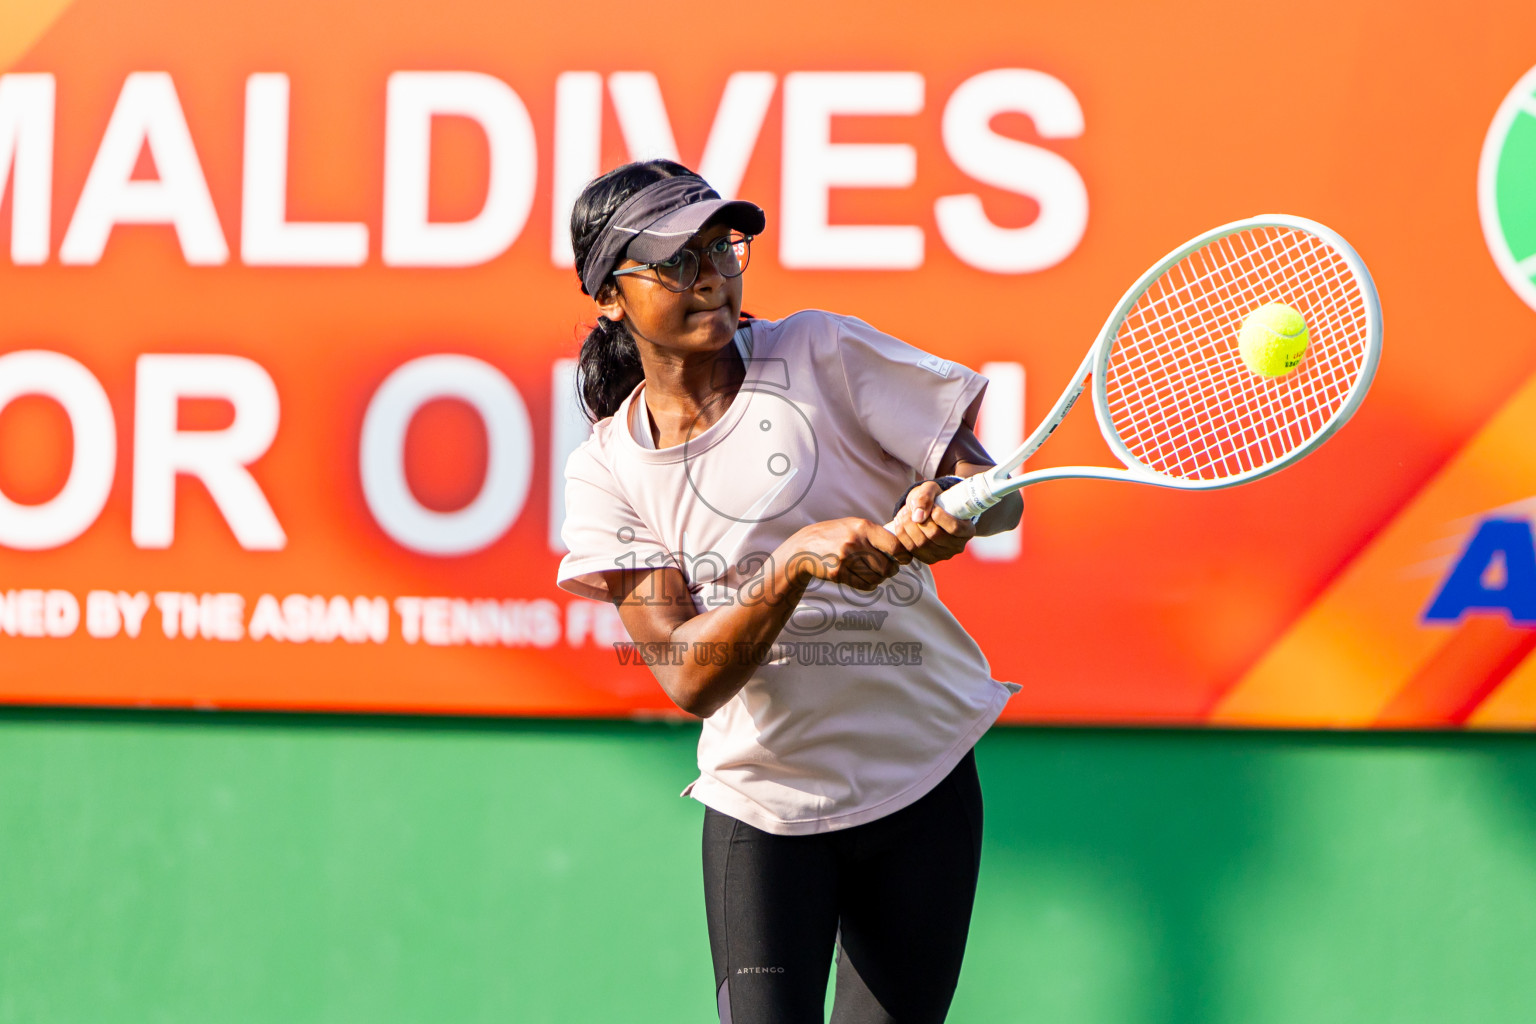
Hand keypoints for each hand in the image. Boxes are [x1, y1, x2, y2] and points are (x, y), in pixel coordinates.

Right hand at [785, 518, 911, 590]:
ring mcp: (846, 558)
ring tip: (872, 572)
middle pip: (887, 566)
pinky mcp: (838, 573)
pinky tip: (862, 578)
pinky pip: (864, 585)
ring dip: (878, 579)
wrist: (805, 546)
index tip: (903, 559)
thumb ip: (876, 534)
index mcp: (863, 527)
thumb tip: (903, 548)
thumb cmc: (836, 535)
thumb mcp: (854, 526)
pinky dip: (868, 585)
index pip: (894, 545)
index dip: (903, 555)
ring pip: (877, 578)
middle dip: (891, 570)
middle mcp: (855, 542)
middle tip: (888, 569)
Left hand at [890, 481, 976, 563]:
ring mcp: (943, 555)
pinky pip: (912, 550)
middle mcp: (957, 546)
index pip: (954, 527)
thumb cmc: (936, 499)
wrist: (931, 511)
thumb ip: (926, 497)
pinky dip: (902, 535)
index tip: (932, 506)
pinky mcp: (928, 559)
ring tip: (903, 514)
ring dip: (908, 527)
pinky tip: (900, 523)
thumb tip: (917, 517)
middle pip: (935, 535)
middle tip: (909, 509)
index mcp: (967, 530)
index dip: (940, 517)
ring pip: (921, 543)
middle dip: (918, 520)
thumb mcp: (932, 490)